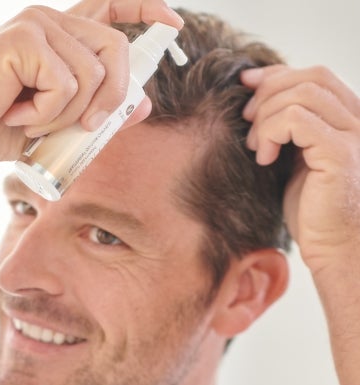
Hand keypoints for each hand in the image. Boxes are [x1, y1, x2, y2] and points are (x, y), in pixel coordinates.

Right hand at [0, 1, 178, 161]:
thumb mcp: (56, 123)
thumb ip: (98, 112)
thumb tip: (145, 106)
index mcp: (58, 36)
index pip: (110, 5)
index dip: (145, 9)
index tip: (174, 22)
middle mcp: (50, 21)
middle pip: (116, 50)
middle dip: (110, 99)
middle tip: (84, 127)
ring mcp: (37, 25)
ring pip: (91, 75)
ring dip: (67, 114)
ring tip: (30, 120)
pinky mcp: (24, 38)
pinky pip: (64, 84)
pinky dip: (46, 114)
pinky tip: (17, 114)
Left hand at [241, 65, 359, 273]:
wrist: (334, 247)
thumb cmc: (311, 207)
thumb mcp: (293, 155)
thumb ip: (284, 124)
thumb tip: (252, 86)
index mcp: (348, 118)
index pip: (314, 75)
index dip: (275, 75)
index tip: (245, 86)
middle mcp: (358, 121)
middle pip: (309, 77)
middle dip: (267, 94)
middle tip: (247, 122)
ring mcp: (354, 136)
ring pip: (300, 94)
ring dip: (266, 117)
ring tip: (256, 147)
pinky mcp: (340, 154)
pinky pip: (296, 119)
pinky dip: (271, 132)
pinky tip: (265, 158)